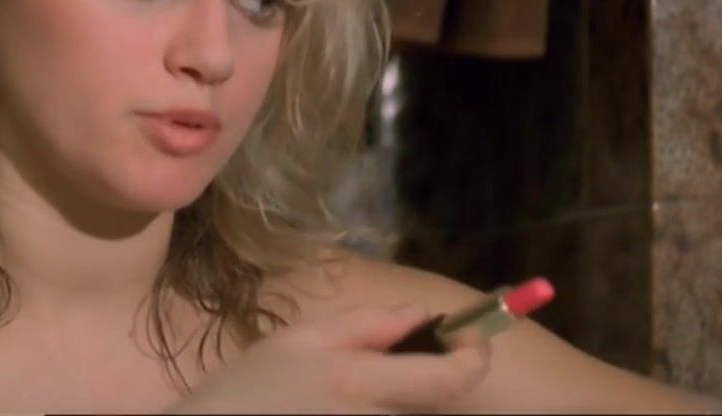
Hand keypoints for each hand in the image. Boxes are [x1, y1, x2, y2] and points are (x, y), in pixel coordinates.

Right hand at [163, 302, 490, 413]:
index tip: (470, 341)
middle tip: (382, 371)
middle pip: (432, 405)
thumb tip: (426, 316)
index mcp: (358, 382)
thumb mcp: (300, 340)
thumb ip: (368, 324)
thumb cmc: (247, 392)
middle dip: (423, 382)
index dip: (474, 357)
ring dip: (393, 405)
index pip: (452, 378)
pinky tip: (332, 413)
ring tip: (339, 399)